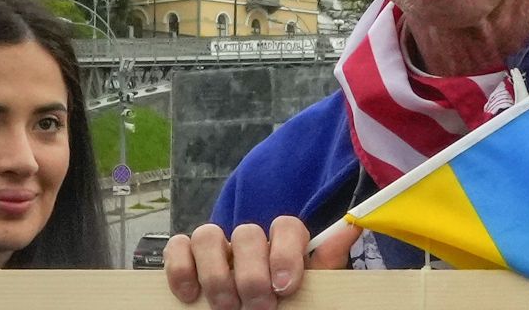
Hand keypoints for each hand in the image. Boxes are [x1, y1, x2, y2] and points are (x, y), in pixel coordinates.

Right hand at [164, 216, 360, 309]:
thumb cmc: (288, 306)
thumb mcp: (311, 292)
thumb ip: (326, 263)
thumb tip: (352, 228)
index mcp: (283, 245)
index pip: (286, 226)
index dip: (285, 253)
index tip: (285, 287)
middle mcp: (249, 243)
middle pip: (246, 232)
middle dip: (251, 273)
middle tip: (258, 307)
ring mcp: (216, 249)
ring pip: (207, 234)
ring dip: (216, 273)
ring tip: (225, 306)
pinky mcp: (186, 261)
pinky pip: (176, 248)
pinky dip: (180, 268)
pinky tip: (191, 296)